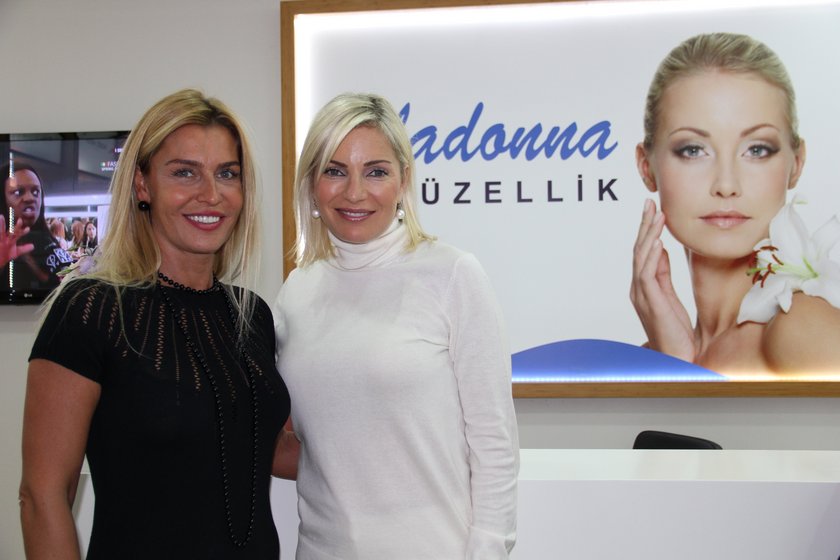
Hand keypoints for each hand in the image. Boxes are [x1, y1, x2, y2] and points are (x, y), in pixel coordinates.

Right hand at [0, 215, 34, 267]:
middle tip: (20, 220)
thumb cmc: (5, 255)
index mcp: (11, 240)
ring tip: (1, 216)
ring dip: (1, 225)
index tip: (28, 228)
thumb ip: (24, 248)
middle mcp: (6, 239)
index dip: (23, 232)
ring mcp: (1, 241)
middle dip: (16, 227)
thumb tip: (32, 246)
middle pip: (12, 232)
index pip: (18, 234)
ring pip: (1, 232)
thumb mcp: (15, 252)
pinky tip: (6, 230)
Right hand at [630, 199, 695, 361]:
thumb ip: (663, 273)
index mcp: (643, 286)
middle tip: (650, 203)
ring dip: (649, 234)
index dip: (648, 230)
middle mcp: (638, 288)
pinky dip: (650, 255)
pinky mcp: (649, 301)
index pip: (644, 252)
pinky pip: (646, 273)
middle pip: (639, 250)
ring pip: (641, 257)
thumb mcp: (670, 296)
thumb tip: (660, 248)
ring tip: (657, 214)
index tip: (655, 210)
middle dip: (645, 225)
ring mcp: (641, 294)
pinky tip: (657, 241)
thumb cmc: (674, 331)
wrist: (677, 358)